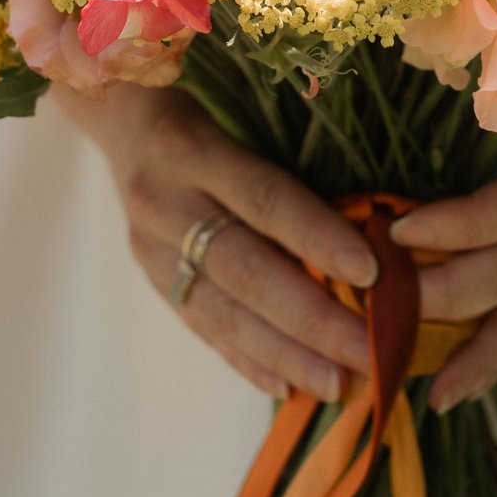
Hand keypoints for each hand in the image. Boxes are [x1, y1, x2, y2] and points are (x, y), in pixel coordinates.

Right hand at [59, 83, 377, 400]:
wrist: (121, 122)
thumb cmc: (209, 109)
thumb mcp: (242, 114)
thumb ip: (293, 164)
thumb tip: (374, 227)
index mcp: (191, 149)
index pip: (264, 198)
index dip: (317, 237)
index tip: (372, 273)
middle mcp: (164, 203)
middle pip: (244, 270)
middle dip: (311, 319)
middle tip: (369, 351)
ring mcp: (151, 249)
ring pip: (222, 313)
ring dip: (285, 355)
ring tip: (338, 384)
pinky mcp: (152, 280)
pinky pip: (203, 328)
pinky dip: (248, 361)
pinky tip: (288, 386)